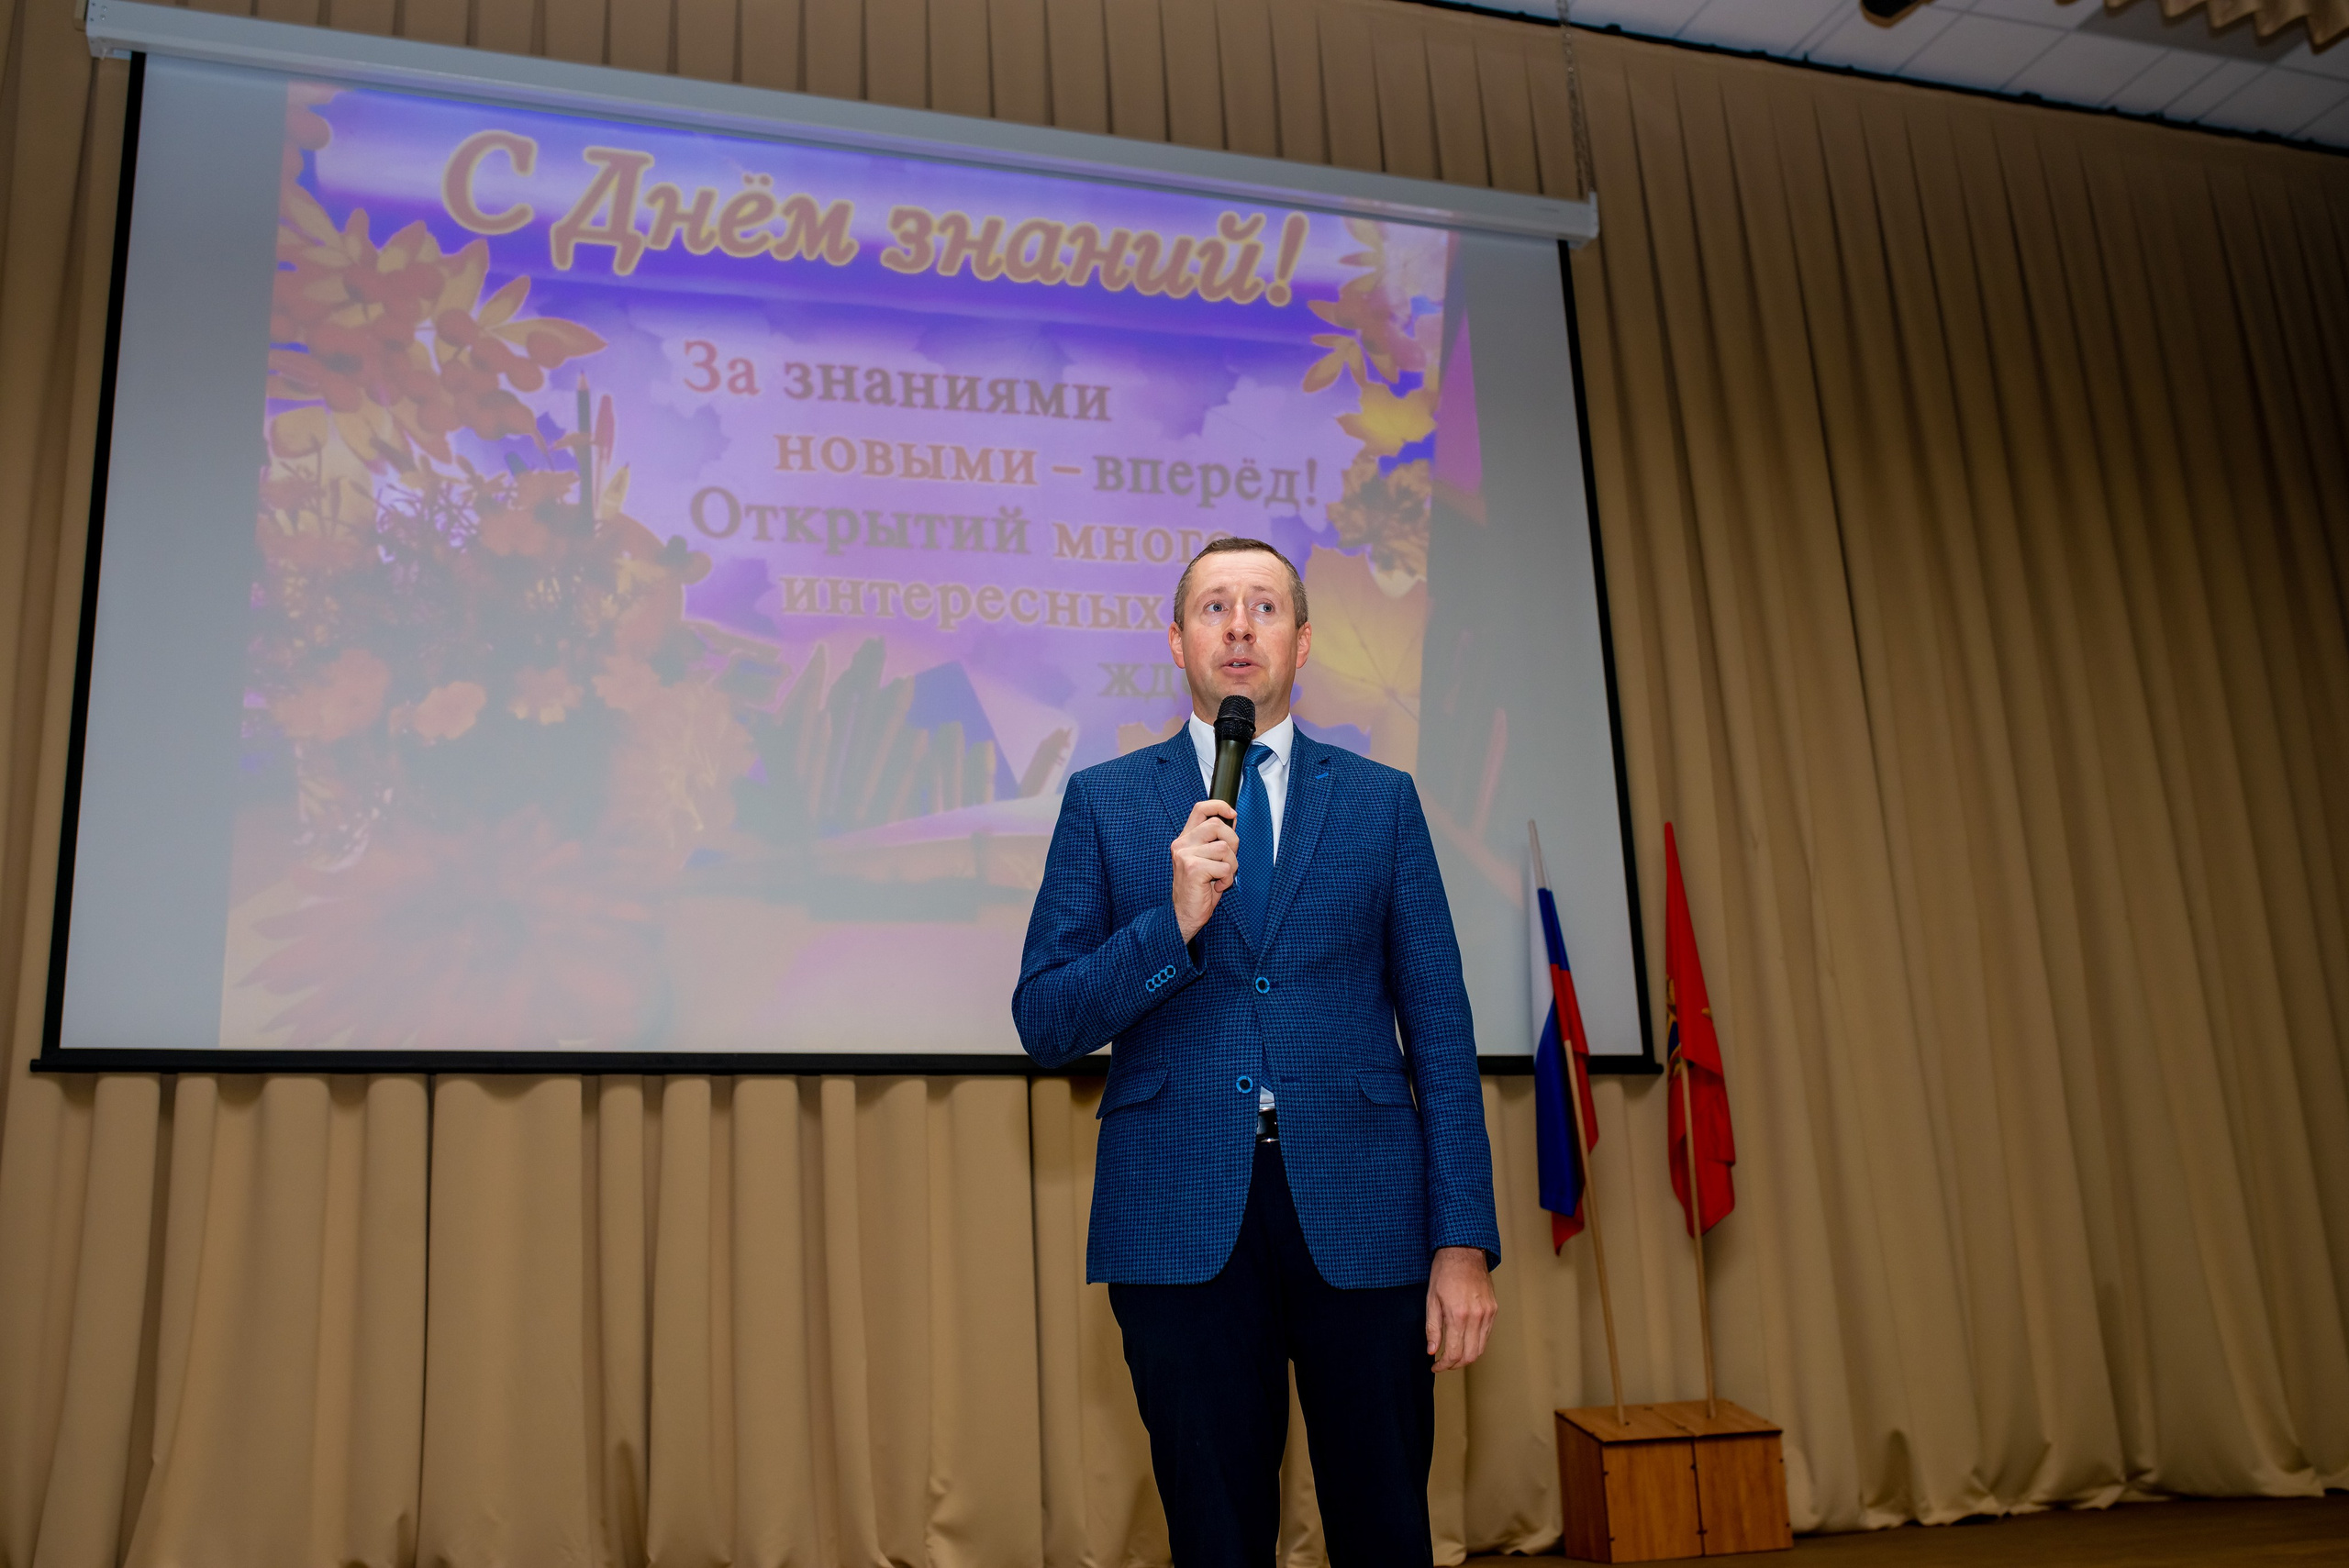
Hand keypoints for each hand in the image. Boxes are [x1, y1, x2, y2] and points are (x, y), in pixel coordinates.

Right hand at [1170, 799, 1238, 941]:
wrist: (1185, 915)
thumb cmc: (1199, 890)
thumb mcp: (1209, 860)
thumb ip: (1217, 841)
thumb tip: (1232, 819)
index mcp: (1185, 839)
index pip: (1200, 809)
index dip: (1219, 805)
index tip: (1232, 813)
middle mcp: (1182, 844)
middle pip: (1216, 825)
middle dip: (1232, 842)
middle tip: (1228, 861)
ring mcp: (1185, 855)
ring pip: (1224, 847)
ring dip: (1231, 865)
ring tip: (1221, 877)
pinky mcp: (1193, 868)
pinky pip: (1224, 866)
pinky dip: (1227, 879)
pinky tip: (1217, 887)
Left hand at [1425, 1246, 1496, 1371]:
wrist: (1464, 1252)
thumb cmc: (1445, 1272)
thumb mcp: (1431, 1300)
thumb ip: (1432, 1328)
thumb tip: (1432, 1351)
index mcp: (1459, 1315)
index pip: (1454, 1353)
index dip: (1443, 1365)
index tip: (1435, 1365)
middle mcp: (1477, 1317)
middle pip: (1470, 1356)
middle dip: (1454, 1365)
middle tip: (1442, 1363)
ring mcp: (1488, 1314)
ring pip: (1480, 1348)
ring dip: (1466, 1357)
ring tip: (1453, 1354)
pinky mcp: (1493, 1310)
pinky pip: (1486, 1335)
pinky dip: (1476, 1344)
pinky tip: (1464, 1341)